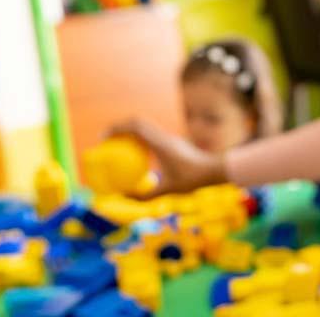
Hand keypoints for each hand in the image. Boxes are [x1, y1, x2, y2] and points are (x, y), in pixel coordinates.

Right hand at [110, 118, 224, 198]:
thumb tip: (125, 198)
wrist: (215, 169)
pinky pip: (152, 136)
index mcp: (160, 143)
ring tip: (118, 146)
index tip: (104, 138)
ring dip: (130, 132)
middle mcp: (164, 136)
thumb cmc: (193, 179)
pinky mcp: (173, 142)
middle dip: (120, 127)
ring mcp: (169, 138)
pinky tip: (136, 156)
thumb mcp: (168, 190)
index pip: (135, 127)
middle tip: (107, 140)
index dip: (117, 128)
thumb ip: (146, 196)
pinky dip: (141, 140)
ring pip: (146, 127)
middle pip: (138, 123)